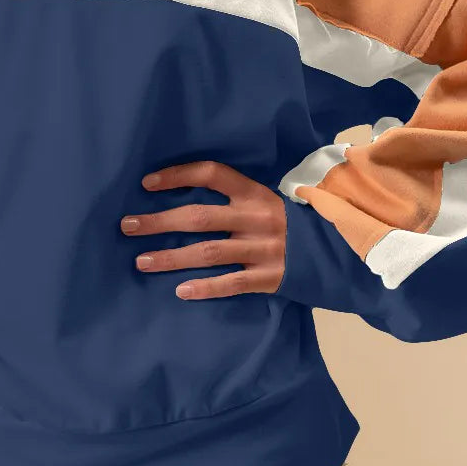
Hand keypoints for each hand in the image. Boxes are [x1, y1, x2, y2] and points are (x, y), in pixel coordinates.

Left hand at [121, 159, 286, 298]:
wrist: (339, 251)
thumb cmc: (292, 223)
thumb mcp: (268, 200)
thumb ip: (236, 198)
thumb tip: (185, 194)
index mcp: (255, 193)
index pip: (211, 174)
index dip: (178, 175)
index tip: (146, 183)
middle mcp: (256, 217)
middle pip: (199, 217)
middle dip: (159, 221)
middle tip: (127, 226)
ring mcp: (263, 248)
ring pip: (208, 252)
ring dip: (171, 257)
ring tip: (141, 261)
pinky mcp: (270, 277)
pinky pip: (232, 283)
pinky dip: (205, 287)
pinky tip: (180, 291)